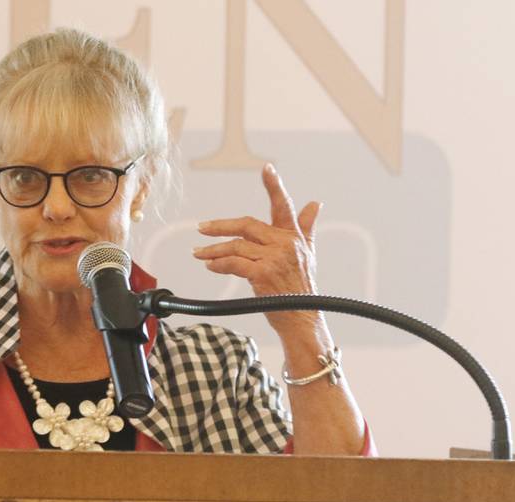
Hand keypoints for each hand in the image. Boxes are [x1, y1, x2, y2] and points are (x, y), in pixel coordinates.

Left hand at [192, 163, 322, 331]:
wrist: (302, 319)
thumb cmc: (301, 289)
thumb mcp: (307, 255)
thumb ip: (306, 227)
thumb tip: (316, 203)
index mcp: (294, 236)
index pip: (283, 207)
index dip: (274, 186)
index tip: (266, 168)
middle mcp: (286, 244)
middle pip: (247, 225)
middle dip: (220, 226)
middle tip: (201, 228)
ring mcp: (275, 258)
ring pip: (236, 246)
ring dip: (213, 250)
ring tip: (199, 253)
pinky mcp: (263, 274)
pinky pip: (234, 264)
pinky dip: (218, 264)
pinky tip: (210, 265)